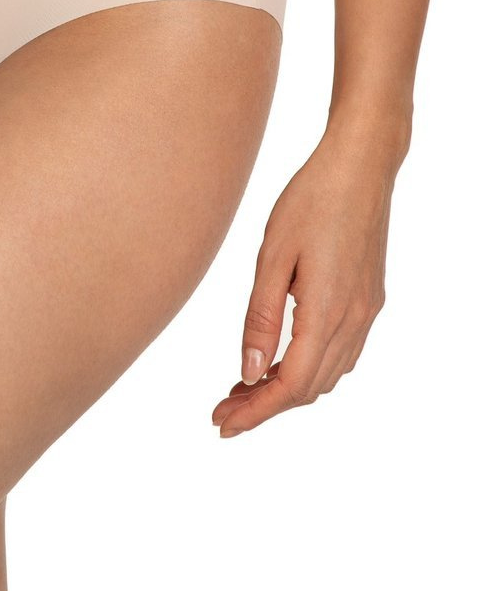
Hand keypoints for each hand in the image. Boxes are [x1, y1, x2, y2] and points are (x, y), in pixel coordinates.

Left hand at [211, 130, 396, 436]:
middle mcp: (354, 319)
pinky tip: (280, 360)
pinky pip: (341, 352)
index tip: (222, 424)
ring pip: (327, 373)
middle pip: (310, 387)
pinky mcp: (368, 298)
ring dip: (286, 389)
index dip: (256, 411)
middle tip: (222, 408)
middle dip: (264, 405)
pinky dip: (308, 368)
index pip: (292, 384)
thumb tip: (249, 371)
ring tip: (242, 388)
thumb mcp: (273, 257)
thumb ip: (260, 316)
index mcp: (328, 311)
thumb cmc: (310, 201)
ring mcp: (366, 310)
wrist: (360, 166)